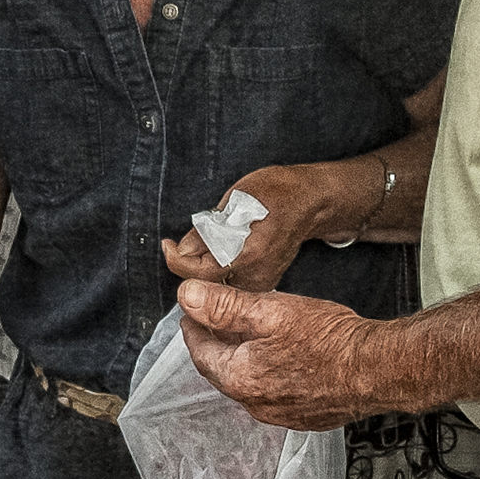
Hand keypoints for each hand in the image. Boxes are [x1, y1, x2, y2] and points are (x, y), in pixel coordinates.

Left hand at [159, 163, 337, 293]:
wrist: (311, 202)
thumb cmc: (279, 192)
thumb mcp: (234, 199)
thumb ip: (207, 230)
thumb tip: (185, 249)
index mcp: (249, 252)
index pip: (199, 272)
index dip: (176, 259)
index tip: (168, 246)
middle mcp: (257, 273)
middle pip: (206, 283)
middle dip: (190, 264)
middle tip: (188, 241)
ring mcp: (262, 281)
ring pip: (217, 285)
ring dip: (204, 268)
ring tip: (213, 242)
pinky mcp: (263, 283)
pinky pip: (231, 282)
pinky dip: (219, 270)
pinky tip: (225, 251)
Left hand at [175, 279, 387, 429]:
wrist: (379, 369)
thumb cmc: (332, 341)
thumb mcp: (271, 310)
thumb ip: (225, 306)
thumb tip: (189, 297)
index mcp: (239, 378)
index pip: (200, 352)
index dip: (194, 328)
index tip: (193, 313)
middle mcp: (255, 403)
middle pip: (223, 370)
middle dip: (217, 344)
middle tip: (217, 322)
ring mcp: (280, 414)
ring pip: (250, 382)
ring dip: (244, 360)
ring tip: (251, 335)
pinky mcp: (304, 417)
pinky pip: (275, 394)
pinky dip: (270, 374)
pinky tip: (283, 357)